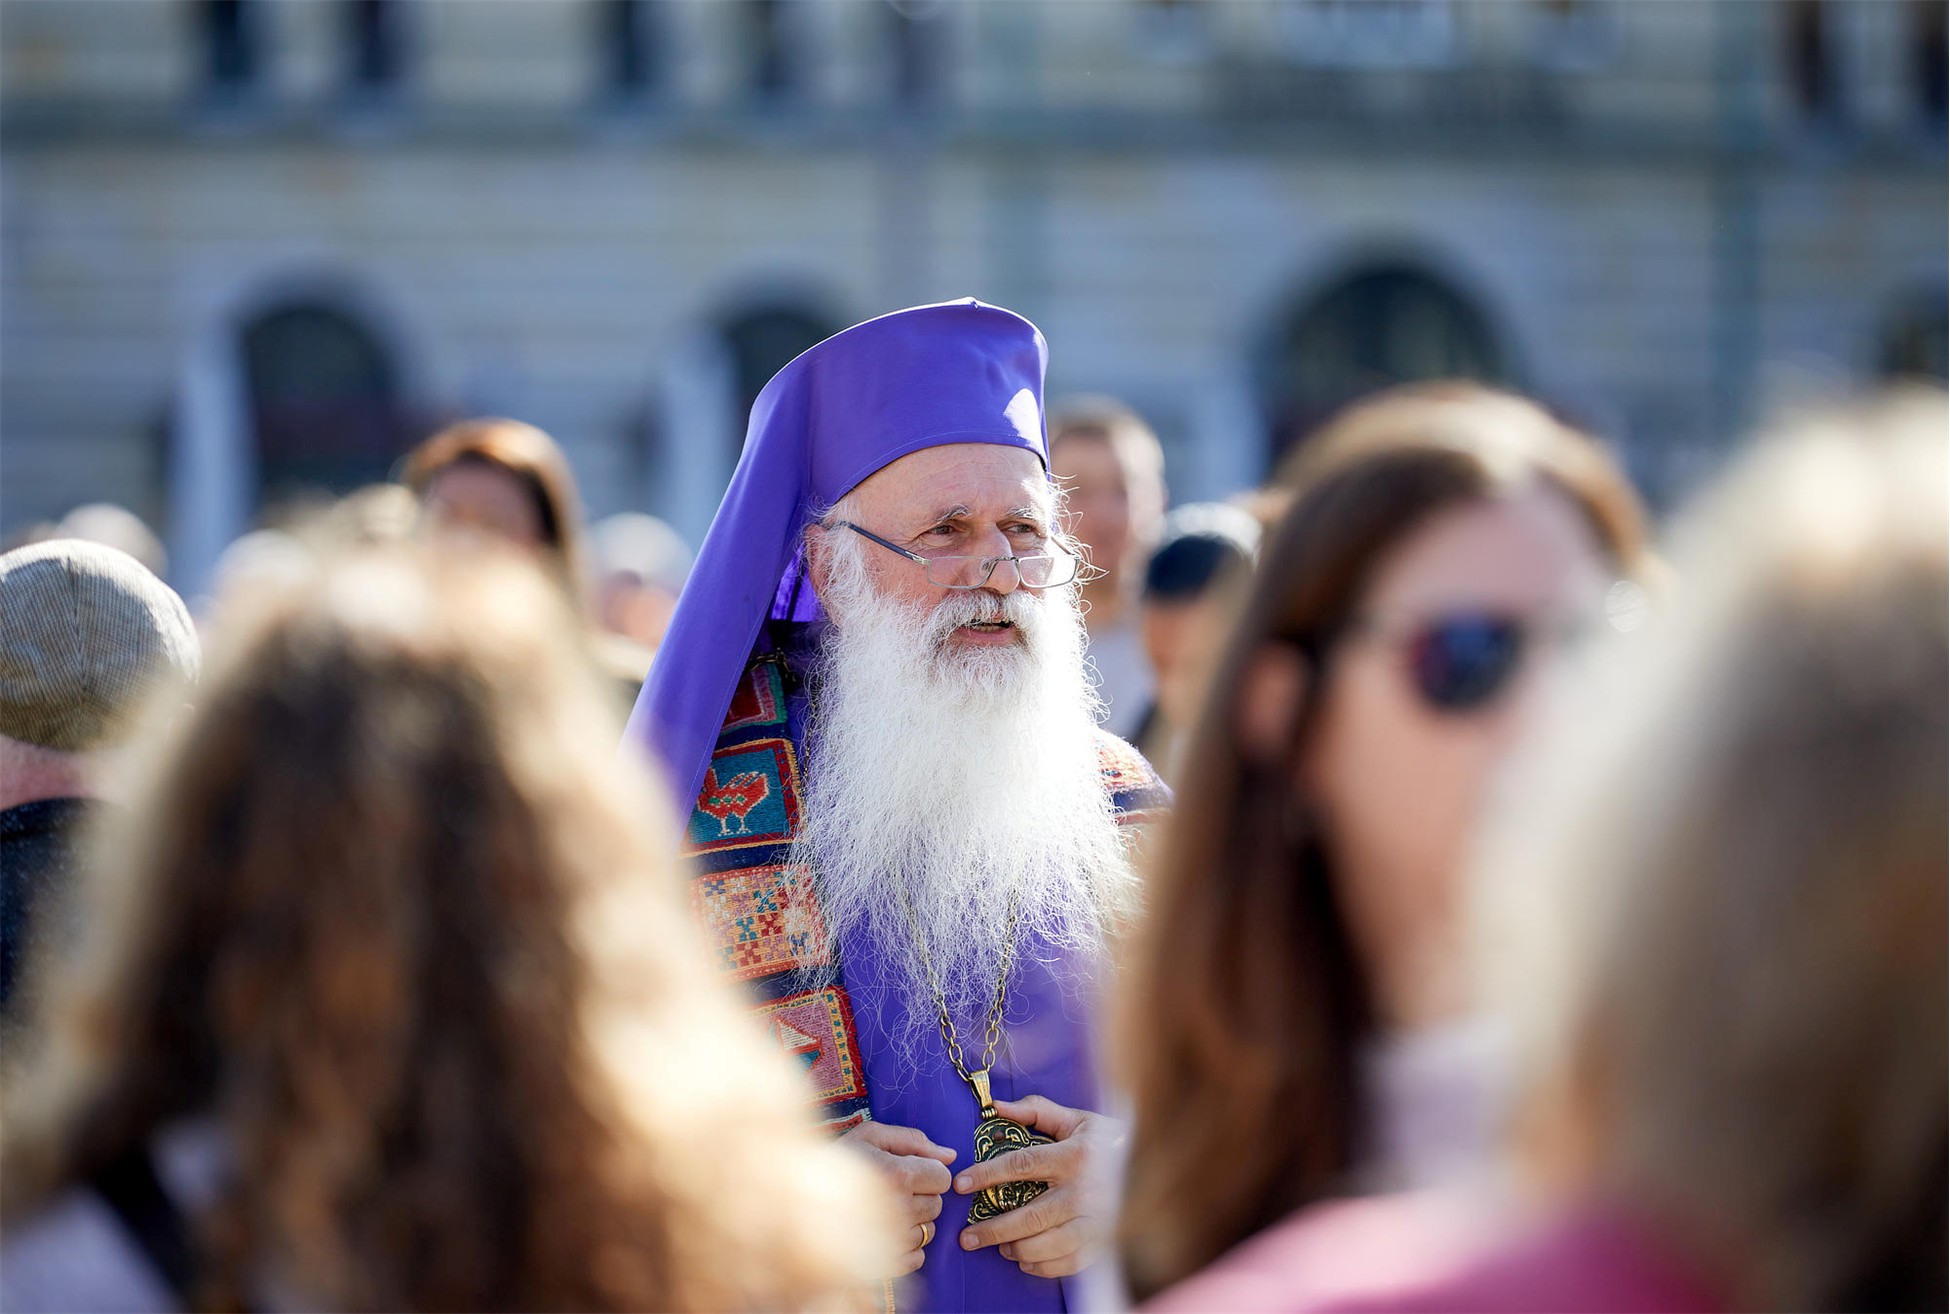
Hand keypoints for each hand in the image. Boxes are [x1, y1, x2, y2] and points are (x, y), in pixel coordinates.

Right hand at [839, 1121, 955, 1276]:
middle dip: (921, 1195)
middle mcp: (898, 1210)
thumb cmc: (837, 1160)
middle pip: (937, 1205)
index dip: (928, 1171)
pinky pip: (918, 1257)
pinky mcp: (885, 1264)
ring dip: (914, 1220)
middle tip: (892, 1189)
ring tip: (885, 1210)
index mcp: (897, 1175)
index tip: (907, 1170)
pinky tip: (884, 1232)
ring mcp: (892, 1240)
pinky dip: (907, 1246)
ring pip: (929, 1231)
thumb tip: (951, 1156)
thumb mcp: (871, 1135)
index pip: (942, 1178)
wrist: (794, 1198)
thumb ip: (914, 1140)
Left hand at [953, 1095, 1124, 1278]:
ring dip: (1015, 1249)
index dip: (987, 1175)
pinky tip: (1026, 1259)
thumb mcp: (1077, 1120)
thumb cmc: (1110, 1141)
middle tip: (967, 1237)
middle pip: (1029, 1217)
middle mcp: (1085, 1190)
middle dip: (992, 1229)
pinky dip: (1042, 1266)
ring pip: (1046, 1245)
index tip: (961, 1184)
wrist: (1156, 1165)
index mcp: (1074, 1156)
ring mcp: (1096, 1220)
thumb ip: (1037, 1112)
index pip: (1021, 1165)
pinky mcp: (1104, 1242)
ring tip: (999, 1246)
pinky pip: (1067, 1263)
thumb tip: (997, 1107)